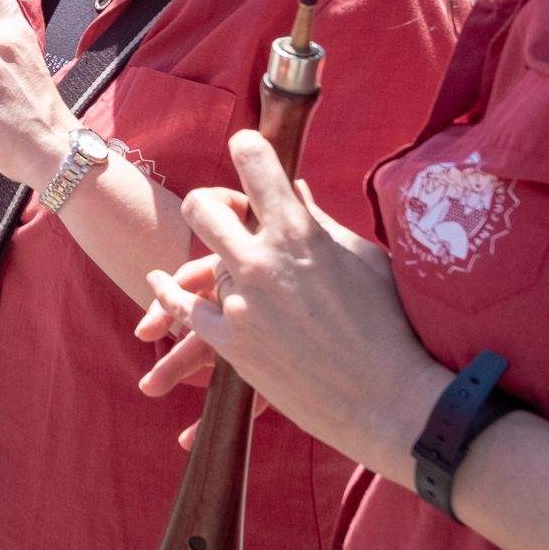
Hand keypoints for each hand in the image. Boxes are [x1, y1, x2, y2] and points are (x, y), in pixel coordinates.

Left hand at [136, 132, 446, 470]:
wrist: (389, 401)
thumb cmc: (389, 326)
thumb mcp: (363, 260)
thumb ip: (319, 221)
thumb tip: (295, 188)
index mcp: (298, 231)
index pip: (255, 162)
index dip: (248, 148)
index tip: (246, 149)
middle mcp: (262, 261)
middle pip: (201, 207)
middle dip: (211, 205)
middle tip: (224, 214)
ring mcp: (241, 303)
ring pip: (201, 265)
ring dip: (219, 267)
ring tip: (220, 264)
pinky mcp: (229, 344)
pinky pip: (182, 308)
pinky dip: (169, 294)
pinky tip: (160, 281)